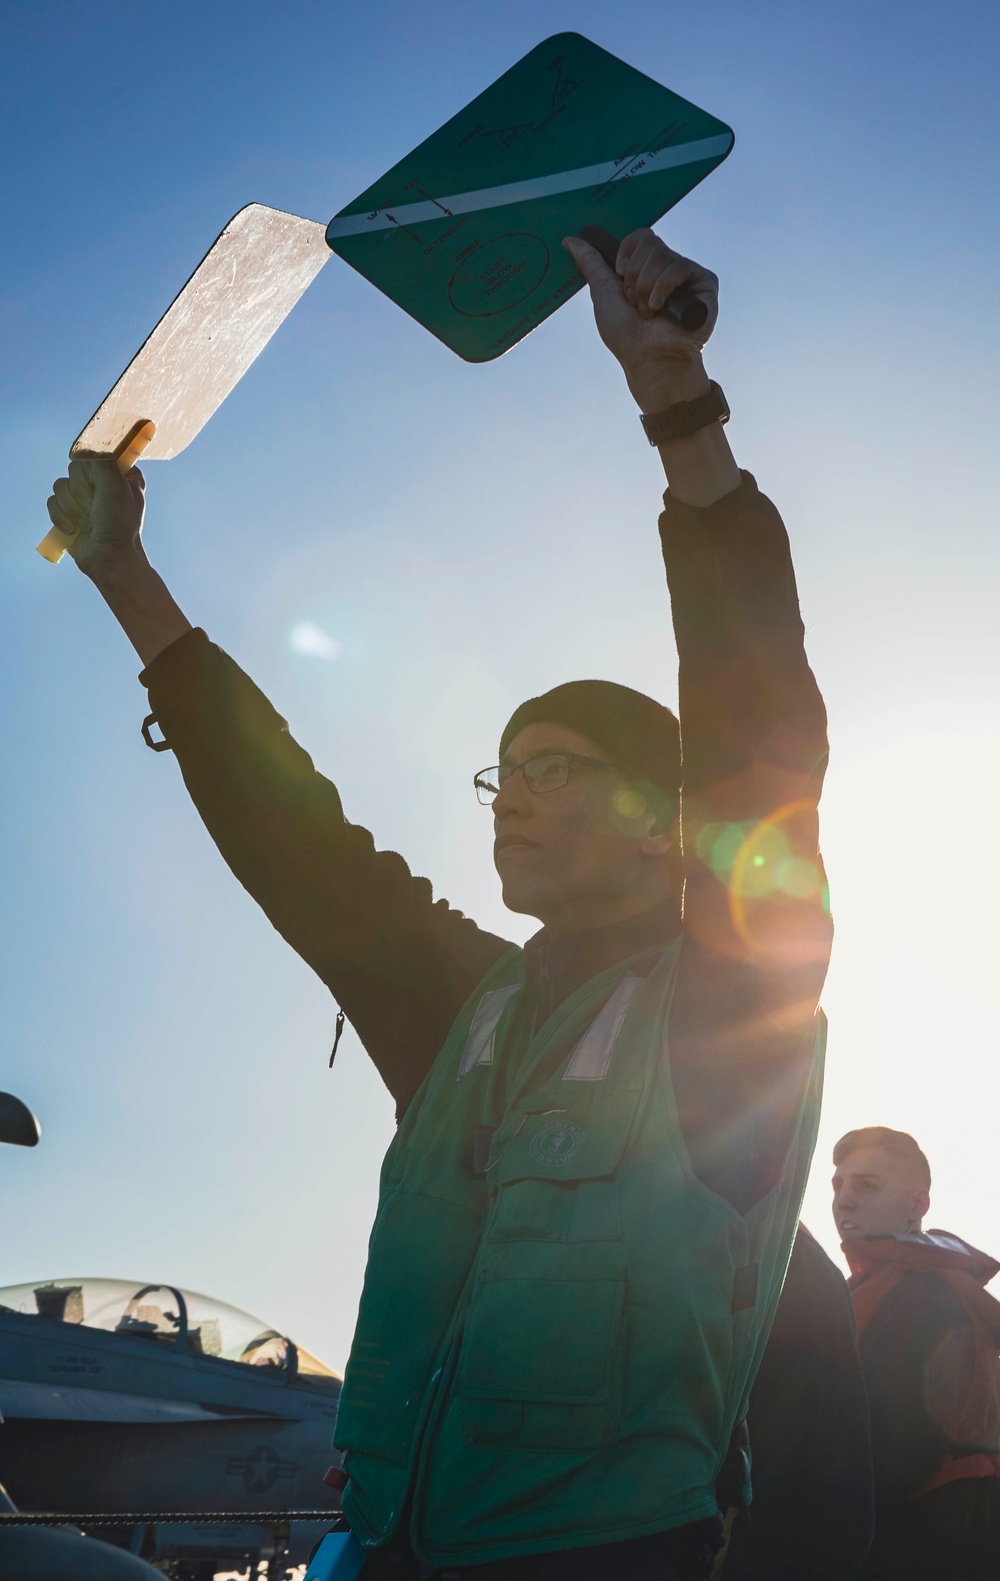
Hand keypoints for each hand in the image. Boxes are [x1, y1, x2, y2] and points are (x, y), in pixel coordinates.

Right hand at [47, 456, 146, 579]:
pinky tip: (74, 530)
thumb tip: (86, 447)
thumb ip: (102, 460)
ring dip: (72, 508)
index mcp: (121, 473)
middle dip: (82, 492)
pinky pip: (52, 502)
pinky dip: (61, 517)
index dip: (94, 470)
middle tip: (96, 507)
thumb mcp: (116, 486)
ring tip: (87, 523)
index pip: (96, 453)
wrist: (109, 558)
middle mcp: (103, 482)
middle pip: (75, 469)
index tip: (101, 485)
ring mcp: (84, 497)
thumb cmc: (119, 523)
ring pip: (61, 486)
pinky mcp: (68, 511)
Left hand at [562, 229, 718, 411]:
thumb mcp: (602, 292)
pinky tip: (661, 308)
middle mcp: (668, 268)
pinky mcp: (705, 282)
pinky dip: (663, 288)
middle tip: (635, 302)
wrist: (647, 358)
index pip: (639, 237)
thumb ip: (589, 262)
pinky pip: (680, 266)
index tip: (619, 276)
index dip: (626, 253)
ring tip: (649, 311)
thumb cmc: (626, 334)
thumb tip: (569, 240)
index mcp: (646, 268)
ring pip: (662, 254)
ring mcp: (687, 274)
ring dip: (646, 287)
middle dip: (634, 275)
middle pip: (649, 241)